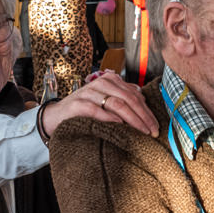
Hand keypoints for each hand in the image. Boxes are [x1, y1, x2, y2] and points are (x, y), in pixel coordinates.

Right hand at [39, 71, 156, 136]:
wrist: (56, 117)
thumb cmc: (85, 111)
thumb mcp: (106, 102)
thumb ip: (123, 99)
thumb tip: (145, 103)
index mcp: (111, 80)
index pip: (135, 95)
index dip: (148, 112)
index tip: (156, 127)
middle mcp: (101, 83)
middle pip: (129, 99)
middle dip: (143, 117)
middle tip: (153, 132)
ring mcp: (89, 92)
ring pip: (117, 104)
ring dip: (133, 119)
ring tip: (142, 132)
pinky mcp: (78, 104)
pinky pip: (98, 111)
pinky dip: (110, 119)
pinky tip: (120, 126)